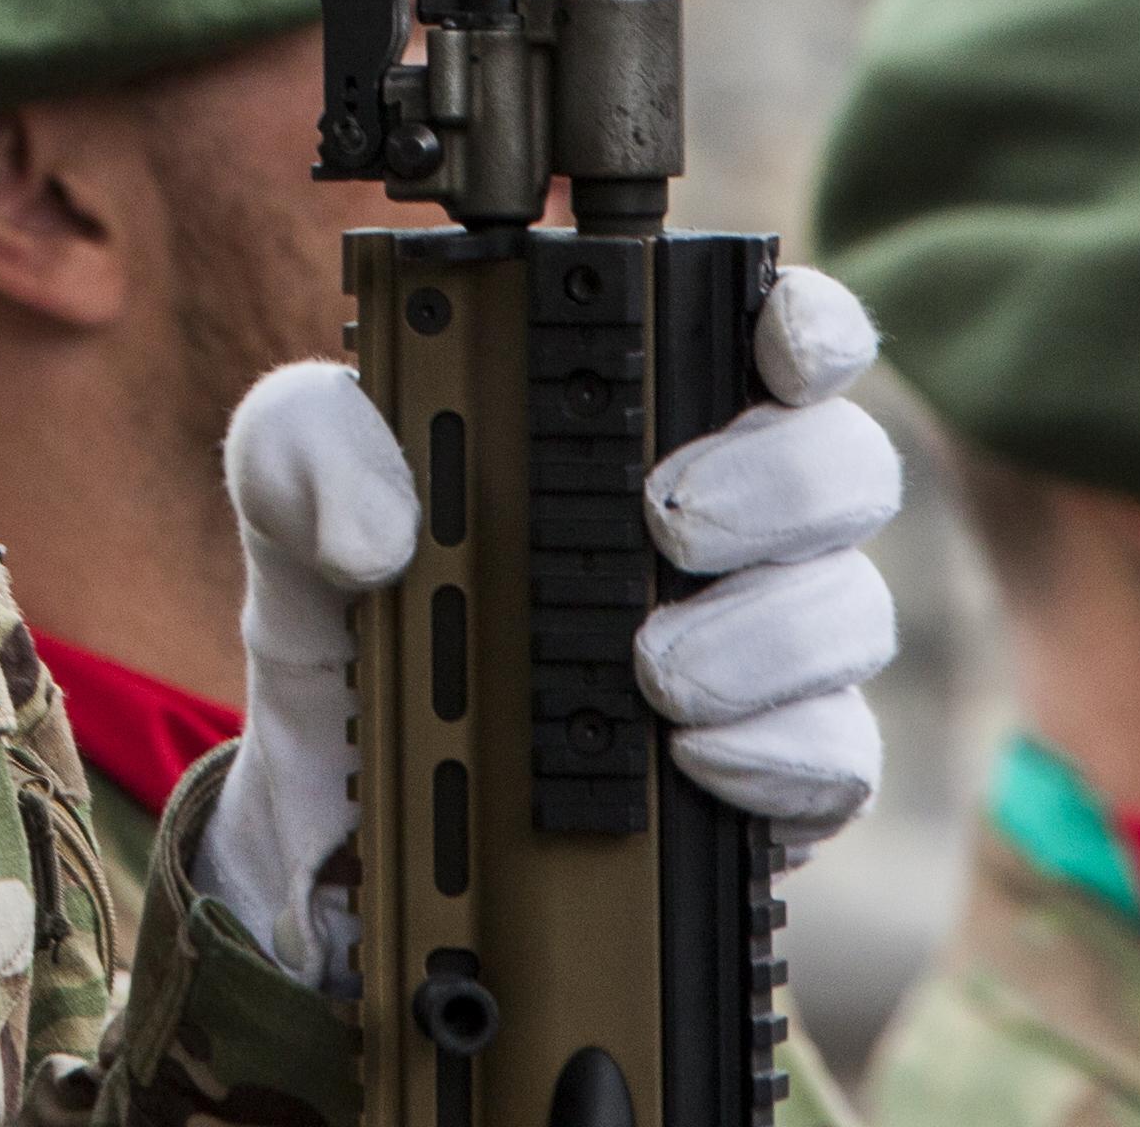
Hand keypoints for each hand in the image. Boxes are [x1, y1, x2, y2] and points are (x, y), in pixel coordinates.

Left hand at [201, 267, 907, 989]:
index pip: (779, 339)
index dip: (810, 328)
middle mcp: (728, 522)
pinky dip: (775, 752)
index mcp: (638, 418)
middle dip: (779, 483)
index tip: (778, 348)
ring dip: (765, 633)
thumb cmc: (348, 613)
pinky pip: (835, 757)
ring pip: (851, 613)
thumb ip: (304, 450)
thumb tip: (381, 523)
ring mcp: (763, 656)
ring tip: (655, 671)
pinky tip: (694, 758)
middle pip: (844, 466)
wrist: (335, 812)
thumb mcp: (288, 505)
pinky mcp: (768, 779)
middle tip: (668, 520)